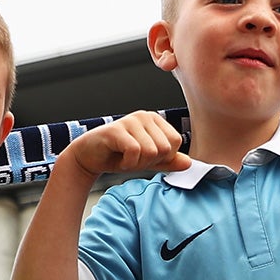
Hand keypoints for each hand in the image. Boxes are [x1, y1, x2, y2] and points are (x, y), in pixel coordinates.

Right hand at [65, 110, 189, 179]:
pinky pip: (134, 152)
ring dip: (136, 163)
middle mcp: (144, 116)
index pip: (175, 142)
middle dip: (149, 161)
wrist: (89, 158)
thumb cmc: (118, 157)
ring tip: (124, 157)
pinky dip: (127, 163)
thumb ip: (169, 162)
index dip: (163, 157)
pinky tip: (118, 158)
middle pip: (164, 148)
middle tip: (133, 158)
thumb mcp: (148, 162)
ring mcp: (130, 121)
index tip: (145, 156)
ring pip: (150, 151)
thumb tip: (190, 163)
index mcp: (155, 120)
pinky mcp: (117, 130)